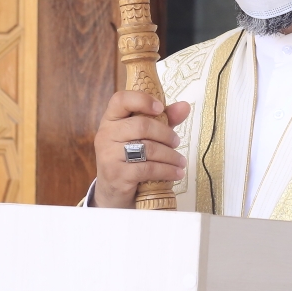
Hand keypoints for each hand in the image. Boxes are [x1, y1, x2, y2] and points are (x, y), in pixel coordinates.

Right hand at [91, 91, 191, 208]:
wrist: (112, 191)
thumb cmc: (129, 158)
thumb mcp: (145, 136)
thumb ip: (164, 120)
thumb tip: (185, 106)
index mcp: (111, 119)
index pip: (120, 99)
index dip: (142, 99)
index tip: (160, 107)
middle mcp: (106, 134)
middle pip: (141, 125)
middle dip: (165, 134)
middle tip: (177, 142)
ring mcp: (109, 155)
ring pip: (147, 148)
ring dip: (170, 155)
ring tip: (180, 161)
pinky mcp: (116, 174)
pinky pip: (147, 169)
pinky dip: (167, 171)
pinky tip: (176, 173)